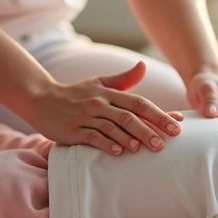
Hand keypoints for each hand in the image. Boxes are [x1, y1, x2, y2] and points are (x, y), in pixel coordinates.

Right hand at [24, 61, 183, 154]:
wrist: (40, 100)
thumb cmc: (75, 93)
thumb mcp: (99, 82)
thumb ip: (124, 78)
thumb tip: (143, 66)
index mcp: (109, 93)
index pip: (139, 103)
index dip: (159, 114)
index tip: (177, 125)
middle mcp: (99, 103)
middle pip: (129, 116)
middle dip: (149, 129)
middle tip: (165, 144)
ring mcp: (85, 117)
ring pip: (112, 127)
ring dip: (130, 138)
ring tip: (145, 148)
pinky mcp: (72, 130)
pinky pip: (92, 137)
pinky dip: (107, 144)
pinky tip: (120, 152)